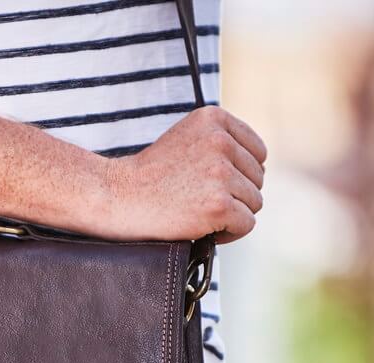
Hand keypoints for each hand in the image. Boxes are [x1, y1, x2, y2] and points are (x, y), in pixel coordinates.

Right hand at [101, 106, 266, 244]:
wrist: (115, 197)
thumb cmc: (147, 177)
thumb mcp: (185, 140)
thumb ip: (219, 143)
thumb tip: (258, 168)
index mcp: (214, 118)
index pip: (257, 152)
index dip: (240, 175)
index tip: (213, 186)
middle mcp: (221, 141)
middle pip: (257, 178)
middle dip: (235, 195)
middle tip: (200, 203)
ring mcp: (220, 174)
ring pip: (254, 202)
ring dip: (231, 215)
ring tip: (199, 215)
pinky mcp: (218, 204)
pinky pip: (246, 224)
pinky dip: (228, 233)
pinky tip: (203, 229)